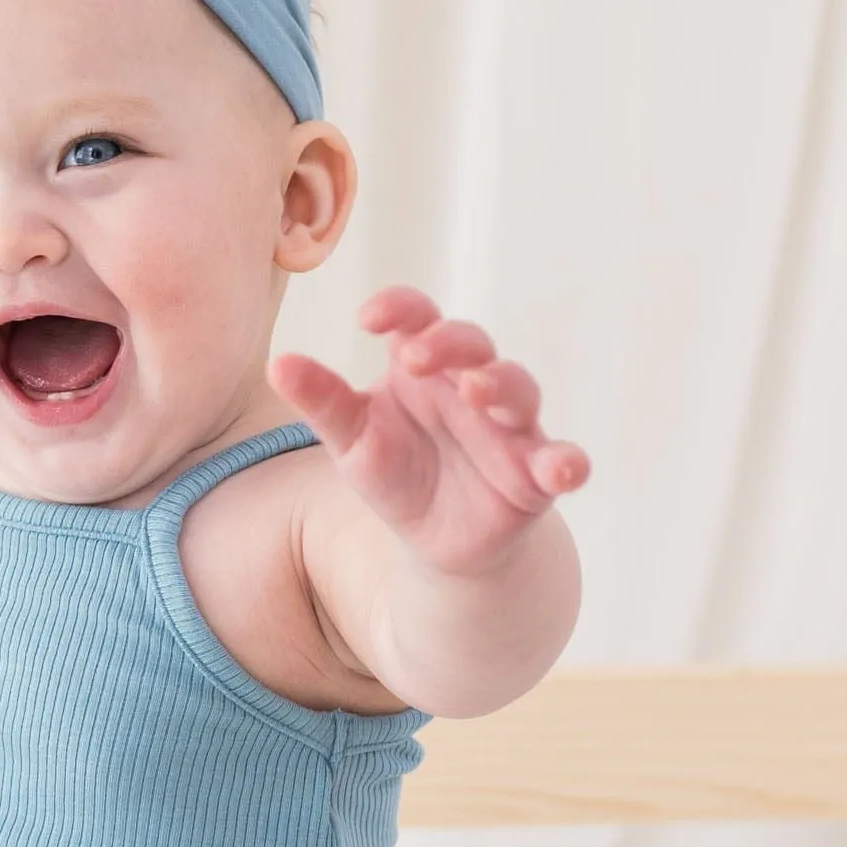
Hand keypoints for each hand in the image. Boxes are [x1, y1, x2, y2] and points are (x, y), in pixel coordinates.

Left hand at [270, 288, 591, 577]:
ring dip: (501, 386)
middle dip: (448, 344)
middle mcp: (470, 384)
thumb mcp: (350, 441)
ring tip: (474, 392)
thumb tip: (278, 364)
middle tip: (413, 356)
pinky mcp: (536, 473)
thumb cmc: (395, 473)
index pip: (417, 317)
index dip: (400, 308)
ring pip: (520, 389)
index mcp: (422, 365)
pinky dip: (569, 462)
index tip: (367, 319)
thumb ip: (322, 402)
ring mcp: (510, 426)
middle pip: (472, 345)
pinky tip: (564, 470)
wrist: (434, 539)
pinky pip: (563, 460)